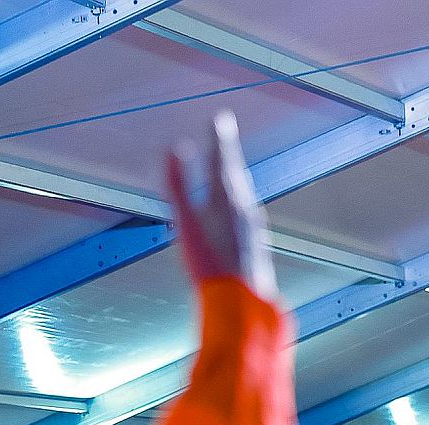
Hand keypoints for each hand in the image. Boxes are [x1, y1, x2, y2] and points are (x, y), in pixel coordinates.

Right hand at [165, 113, 275, 298]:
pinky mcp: (256, 244)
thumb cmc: (210, 263)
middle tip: (224, 134)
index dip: (219, 139)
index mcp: (228, 199)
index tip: (220, 119)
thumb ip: (179, 185)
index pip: (223, 160)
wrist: (240, 301)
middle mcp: (246, 209)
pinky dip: (239, 200)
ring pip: (244, 193)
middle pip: (236, 174)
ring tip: (231, 168)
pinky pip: (247, 212)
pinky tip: (238, 211)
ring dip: (235, 176)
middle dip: (228, 153)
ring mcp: (253, 227)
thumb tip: (173, 149)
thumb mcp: (187, 222)